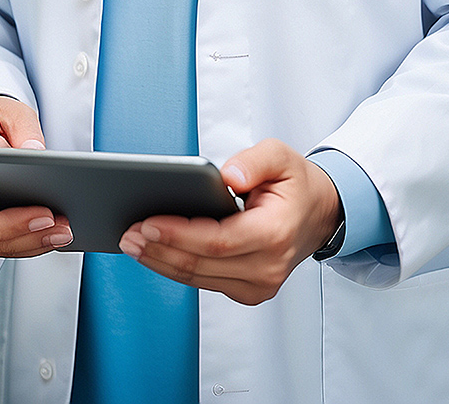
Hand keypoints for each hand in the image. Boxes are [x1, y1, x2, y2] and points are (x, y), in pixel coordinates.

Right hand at [0, 96, 72, 259]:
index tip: (43, 212)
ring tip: (63, 231)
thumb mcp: (7, 110)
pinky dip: (26, 246)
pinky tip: (52, 235)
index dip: (5, 218)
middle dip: (22, 235)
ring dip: (27, 245)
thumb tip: (32, 152)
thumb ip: (21, 126)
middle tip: (58, 226)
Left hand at [118, 139, 342, 304]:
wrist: (320, 213)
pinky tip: (156, 253)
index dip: (179, 234)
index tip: (147, 223)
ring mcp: (259, 285)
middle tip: (128, 234)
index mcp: (275, 233)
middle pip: (202, 264)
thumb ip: (254, 161)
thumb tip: (227, 175)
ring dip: (162, 262)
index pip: (217, 240)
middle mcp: (268, 266)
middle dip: (160, 249)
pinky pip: (206, 282)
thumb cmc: (296, 183)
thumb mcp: (281, 156)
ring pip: (199, 278)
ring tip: (133, 244)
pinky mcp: (249, 291)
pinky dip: (178, 268)